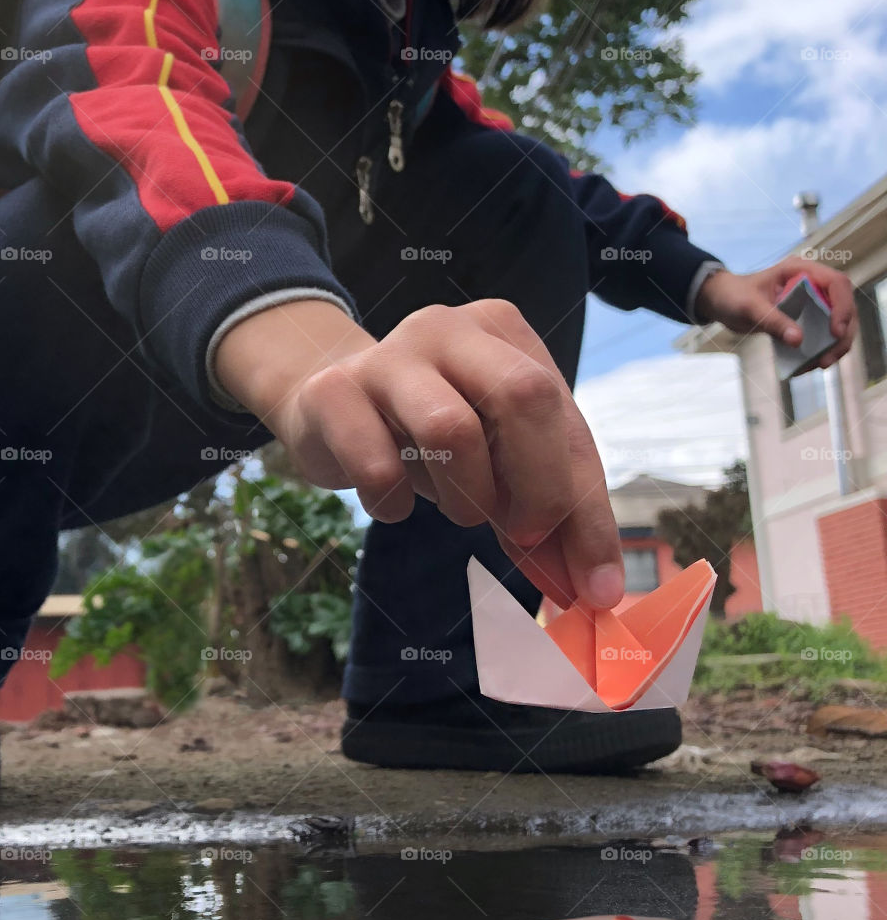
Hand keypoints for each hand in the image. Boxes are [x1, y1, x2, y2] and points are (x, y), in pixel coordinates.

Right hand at [215, 298, 622, 607]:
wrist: (326, 402)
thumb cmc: (427, 433)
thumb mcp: (499, 465)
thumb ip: (549, 518)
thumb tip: (594, 590)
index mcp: (504, 333)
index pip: (567, 418)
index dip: (587, 509)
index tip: (594, 584)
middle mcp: (449, 329)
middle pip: (523, 397)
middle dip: (538, 488)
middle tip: (524, 536)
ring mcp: (387, 356)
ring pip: (451, 429)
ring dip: (466, 498)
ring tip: (458, 510)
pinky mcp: (333, 393)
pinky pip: (378, 466)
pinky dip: (396, 504)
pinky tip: (395, 503)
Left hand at [694, 258, 855, 371]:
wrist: (723, 302)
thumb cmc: (734, 296)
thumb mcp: (750, 308)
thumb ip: (773, 321)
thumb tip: (798, 341)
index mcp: (802, 271)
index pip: (837, 284)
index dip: (843, 307)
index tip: (835, 331)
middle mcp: (813, 284)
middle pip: (844, 307)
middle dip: (842, 335)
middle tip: (828, 359)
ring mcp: (811, 302)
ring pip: (837, 323)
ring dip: (835, 346)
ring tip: (820, 365)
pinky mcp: (805, 319)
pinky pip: (821, 335)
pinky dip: (820, 351)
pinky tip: (808, 366)